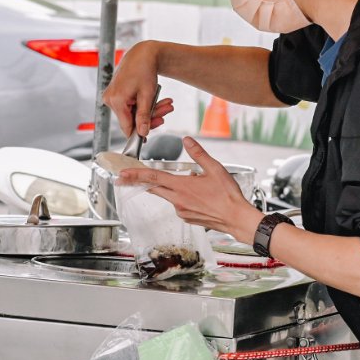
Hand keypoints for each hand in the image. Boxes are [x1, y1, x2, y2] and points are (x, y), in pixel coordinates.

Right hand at [103, 41, 173, 135]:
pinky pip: (131, 105)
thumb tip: (142, 133)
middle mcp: (110, 99)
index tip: (147, 139)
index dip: (139, 133)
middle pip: (131, 119)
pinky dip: (143, 104)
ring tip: (166, 104)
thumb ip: (144, 116)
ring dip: (150, 110)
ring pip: (133, 112)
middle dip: (151, 117)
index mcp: (116, 100)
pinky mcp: (116, 94)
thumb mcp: (147, 95)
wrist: (143, 54)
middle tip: (166, 112)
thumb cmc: (145, 70)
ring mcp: (112, 96)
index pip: (126, 126)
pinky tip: (157, 100)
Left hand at [117, 136, 262, 242]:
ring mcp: (181, 210)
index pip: (153, 178)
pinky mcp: (187, 217)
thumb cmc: (228, 195)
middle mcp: (178, 200)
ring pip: (168, 195)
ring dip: (169, 187)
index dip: (135, 174)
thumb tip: (186, 140)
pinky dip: (182, 196)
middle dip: (138, 181)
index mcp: (182, 186)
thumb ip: (198, 154)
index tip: (122, 174)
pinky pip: (178, 204)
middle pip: (153, 188)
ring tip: (192, 182)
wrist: (236, 219)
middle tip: (124, 177)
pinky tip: (198, 194)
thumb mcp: (215, 169)